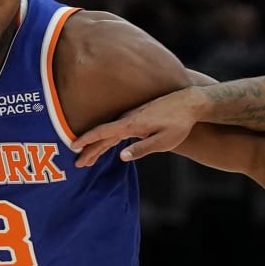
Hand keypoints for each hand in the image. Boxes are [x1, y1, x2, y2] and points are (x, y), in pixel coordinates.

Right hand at [71, 88, 205, 167]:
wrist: (190, 102)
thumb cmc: (179, 123)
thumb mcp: (164, 140)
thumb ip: (142, 149)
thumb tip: (121, 156)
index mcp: (132, 124)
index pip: (104, 133)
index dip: (87, 140)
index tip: (73, 147)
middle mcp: (128, 118)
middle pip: (103, 135)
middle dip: (89, 149)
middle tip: (77, 163)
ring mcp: (132, 116)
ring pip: (109, 132)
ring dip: (97, 145)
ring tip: (88, 158)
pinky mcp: (137, 116)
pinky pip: (117, 129)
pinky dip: (108, 138)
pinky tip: (105, 144)